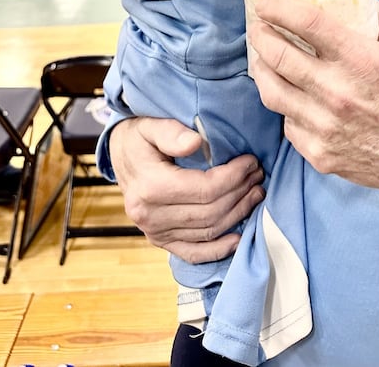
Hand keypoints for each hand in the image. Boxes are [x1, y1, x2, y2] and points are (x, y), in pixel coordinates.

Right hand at [108, 117, 264, 262]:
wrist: (119, 156)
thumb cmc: (139, 138)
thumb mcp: (151, 126)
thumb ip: (172, 132)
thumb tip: (195, 142)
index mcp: (150, 186)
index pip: (205, 189)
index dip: (234, 177)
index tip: (251, 162)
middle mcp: (150, 215)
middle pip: (210, 211)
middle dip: (240, 193)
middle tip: (258, 176)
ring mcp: (155, 232)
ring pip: (207, 231)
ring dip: (237, 215)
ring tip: (255, 194)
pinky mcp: (160, 241)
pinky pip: (193, 253)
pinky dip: (218, 249)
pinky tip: (239, 238)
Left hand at [248, 0, 378, 201]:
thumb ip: (377, 18)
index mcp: (359, 59)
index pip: (307, 23)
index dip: (278, 8)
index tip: (264, 2)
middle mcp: (336, 91)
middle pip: (277, 56)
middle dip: (260, 36)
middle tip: (257, 28)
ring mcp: (324, 126)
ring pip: (271, 91)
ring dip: (261, 69)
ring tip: (261, 58)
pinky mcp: (318, 153)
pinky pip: (287, 122)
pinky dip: (285, 105)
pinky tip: (290, 96)